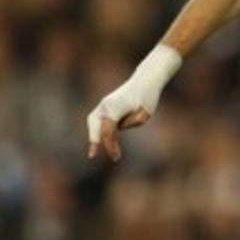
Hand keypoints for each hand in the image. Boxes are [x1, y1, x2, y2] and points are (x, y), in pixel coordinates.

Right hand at [85, 44, 179, 160]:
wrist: (145, 81)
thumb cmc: (147, 97)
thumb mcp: (144, 114)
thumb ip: (131, 122)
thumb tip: (118, 127)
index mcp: (114, 108)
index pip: (108, 131)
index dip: (110, 146)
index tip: (116, 158)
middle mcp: (105, 105)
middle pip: (95, 125)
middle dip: (94, 140)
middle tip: (92, 155)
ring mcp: (104, 104)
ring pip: (93, 121)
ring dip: (94, 135)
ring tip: (94, 150)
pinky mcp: (106, 104)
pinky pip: (97, 119)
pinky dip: (97, 129)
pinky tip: (103, 139)